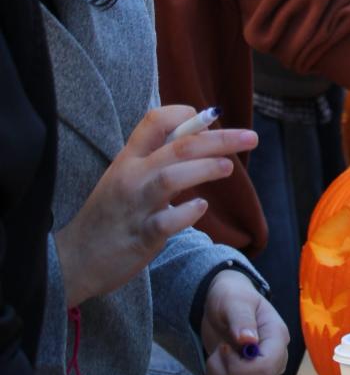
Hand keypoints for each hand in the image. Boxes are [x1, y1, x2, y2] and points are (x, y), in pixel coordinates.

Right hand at [54, 106, 257, 307]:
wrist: (73, 260)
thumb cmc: (110, 215)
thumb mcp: (126, 177)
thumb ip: (158, 157)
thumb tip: (200, 134)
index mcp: (128, 159)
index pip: (155, 120)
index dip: (186, 114)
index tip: (211, 118)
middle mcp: (131, 177)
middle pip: (179, 147)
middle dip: (219, 139)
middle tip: (251, 138)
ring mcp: (135, 207)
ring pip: (171, 177)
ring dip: (205, 168)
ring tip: (228, 169)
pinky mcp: (141, 236)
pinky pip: (166, 221)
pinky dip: (187, 213)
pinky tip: (200, 207)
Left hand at [201, 270, 287, 374]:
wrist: (222, 304)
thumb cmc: (231, 296)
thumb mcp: (234, 301)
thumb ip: (241, 318)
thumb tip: (248, 340)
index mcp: (277, 336)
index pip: (267, 366)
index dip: (241, 366)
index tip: (224, 348)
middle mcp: (275, 357)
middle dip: (228, 372)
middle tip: (219, 350)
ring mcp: (263, 370)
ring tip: (217, 355)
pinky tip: (216, 366)